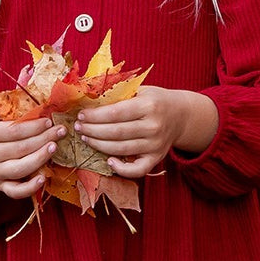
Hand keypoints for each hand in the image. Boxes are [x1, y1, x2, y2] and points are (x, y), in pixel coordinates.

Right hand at [0, 116, 63, 198]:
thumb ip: (15, 121)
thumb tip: (44, 115)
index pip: (14, 131)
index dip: (34, 127)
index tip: (49, 122)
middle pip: (21, 148)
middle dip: (44, 139)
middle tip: (60, 132)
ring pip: (21, 168)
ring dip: (41, 158)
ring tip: (54, 148)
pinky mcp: (0, 186)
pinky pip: (16, 191)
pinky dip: (30, 187)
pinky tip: (43, 178)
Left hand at [75, 86, 218, 177]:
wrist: (181, 115)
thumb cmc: (155, 100)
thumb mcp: (140, 90)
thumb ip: (119, 94)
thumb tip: (88, 98)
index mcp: (149, 105)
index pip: (115, 113)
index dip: (94, 116)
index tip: (81, 115)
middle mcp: (154, 126)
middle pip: (115, 132)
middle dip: (92, 130)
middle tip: (79, 128)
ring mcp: (156, 145)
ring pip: (121, 150)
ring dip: (99, 146)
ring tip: (86, 138)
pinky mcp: (157, 158)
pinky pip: (138, 170)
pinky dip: (122, 169)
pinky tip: (109, 161)